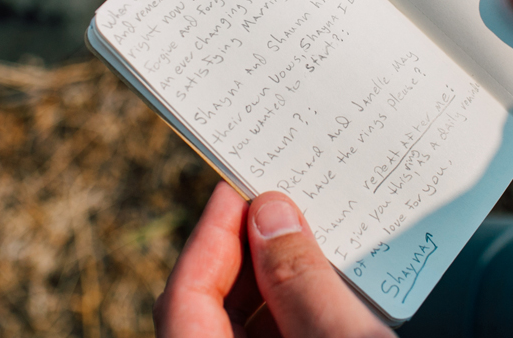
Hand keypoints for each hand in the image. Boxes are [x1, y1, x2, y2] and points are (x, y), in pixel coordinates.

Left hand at [154, 181, 394, 337]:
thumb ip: (302, 281)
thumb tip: (272, 214)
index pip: (182, 297)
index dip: (209, 235)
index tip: (237, 189)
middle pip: (210, 305)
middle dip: (247, 251)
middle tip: (279, 204)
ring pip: (245, 324)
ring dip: (277, 279)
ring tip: (313, 238)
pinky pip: (277, 337)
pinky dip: (296, 310)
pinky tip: (330, 286)